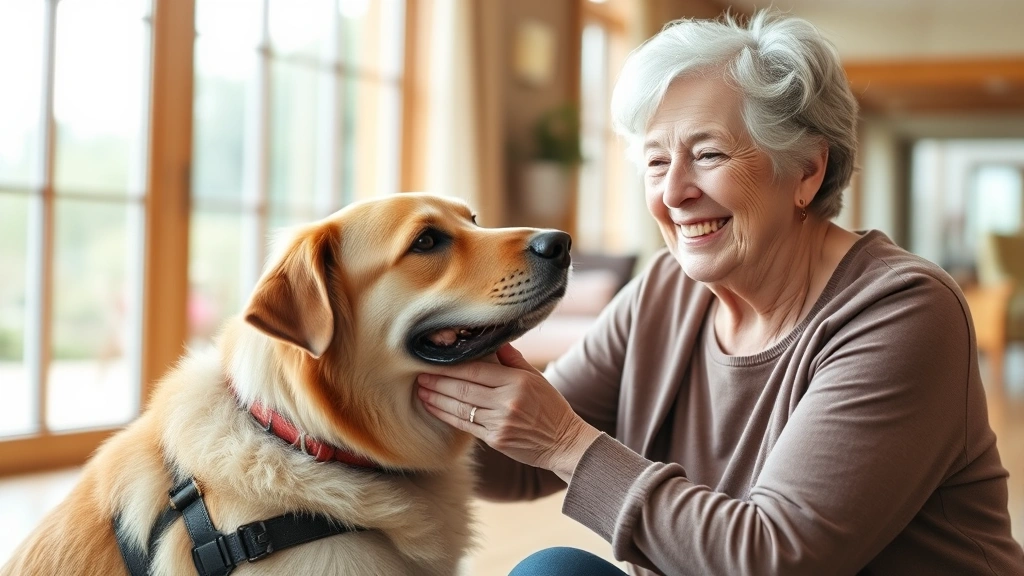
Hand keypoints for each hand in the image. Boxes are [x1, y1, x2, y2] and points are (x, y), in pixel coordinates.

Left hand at [417, 343, 600, 482]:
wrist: (564, 442)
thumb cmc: (551, 407)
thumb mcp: (536, 378)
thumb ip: (513, 360)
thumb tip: (494, 342)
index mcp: (517, 381)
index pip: (476, 370)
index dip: (451, 367)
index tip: (434, 362)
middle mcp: (507, 401)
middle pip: (463, 388)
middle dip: (438, 382)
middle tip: (418, 376)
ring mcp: (500, 422)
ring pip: (460, 408)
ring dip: (436, 399)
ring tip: (420, 391)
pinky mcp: (495, 440)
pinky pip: (464, 425)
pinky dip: (446, 415)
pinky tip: (434, 408)